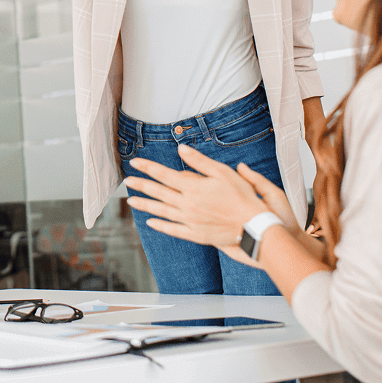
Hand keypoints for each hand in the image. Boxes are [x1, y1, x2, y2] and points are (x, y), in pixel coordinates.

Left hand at [124, 145, 267, 260]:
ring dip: (145, 205)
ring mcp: (190, 220)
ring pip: (162, 211)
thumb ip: (199, 161)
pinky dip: (161, 226)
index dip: (147, 167)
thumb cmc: (242, 197)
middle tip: (127, 181)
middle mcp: (187, 204)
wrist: (254, 226)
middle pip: (158, 192)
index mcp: (192, 187)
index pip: (163, 174)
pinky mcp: (196, 234)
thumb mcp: (222, 172)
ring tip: (131, 201)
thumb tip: (180, 148)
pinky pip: (173, 230)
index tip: (134, 163)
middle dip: (141, 185)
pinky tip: (150, 223)